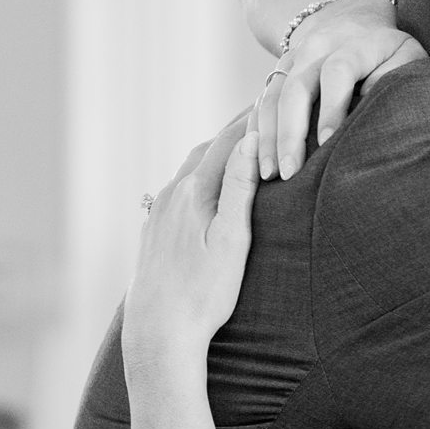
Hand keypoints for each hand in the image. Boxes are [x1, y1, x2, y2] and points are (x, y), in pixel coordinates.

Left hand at [122, 112, 258, 377]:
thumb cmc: (204, 292)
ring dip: (218, 152)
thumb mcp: (232, 240)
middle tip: (264, 113)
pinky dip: (201, 174)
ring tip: (243, 144)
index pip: (228, 142)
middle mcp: (172, 194)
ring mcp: (159, 211)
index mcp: (194, 192)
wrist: (159, 329)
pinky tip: (210, 184)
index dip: (253, 120)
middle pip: (207, 149)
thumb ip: (240, 188)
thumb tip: (252, 142)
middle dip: (237, 130)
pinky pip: (180, 188)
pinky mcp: (154, 229)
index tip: (275, 99)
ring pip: (191, 168)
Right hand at [256, 0, 424, 179]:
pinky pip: (260, 102)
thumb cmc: (389, 51)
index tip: (328, 142)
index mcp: (352, 43)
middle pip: (295, 88)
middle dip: (290, 133)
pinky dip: (256, 131)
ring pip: (271, 97)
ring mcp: (291, 59)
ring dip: (267, 137)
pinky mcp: (278, 72)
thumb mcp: (406, 57)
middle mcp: (315, 47)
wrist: (353, 19)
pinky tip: (255, 160)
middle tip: (290, 172)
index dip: (332, 108)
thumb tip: (371, 110)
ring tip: (269, 174)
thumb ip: (395, 80)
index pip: (336, 72)